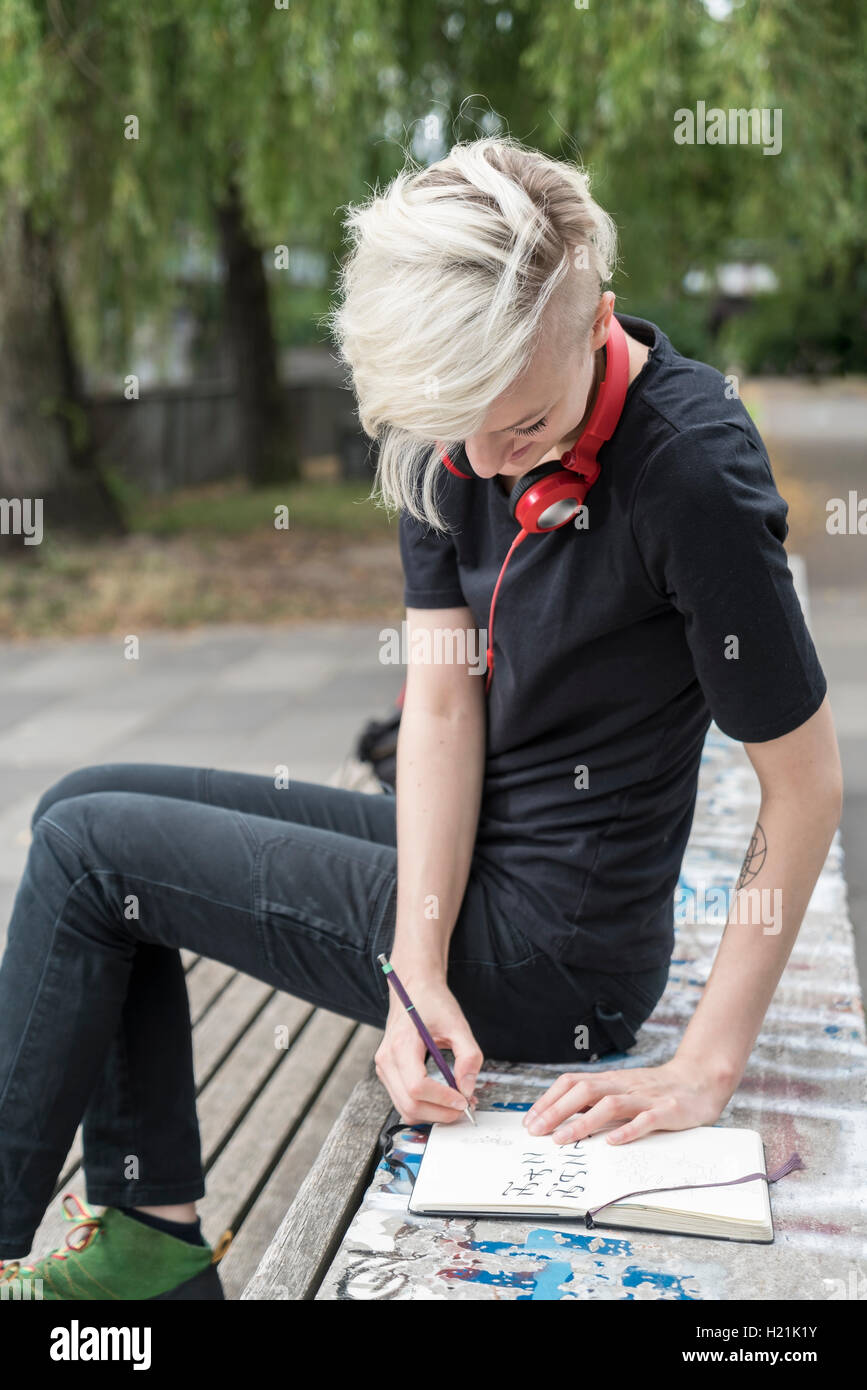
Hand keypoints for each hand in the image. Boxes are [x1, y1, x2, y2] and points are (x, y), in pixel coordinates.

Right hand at [375, 972, 482, 1125]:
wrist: (414, 989)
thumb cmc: (432, 1003)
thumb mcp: (458, 1024)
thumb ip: (469, 1056)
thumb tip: (467, 1088)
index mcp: (401, 1044)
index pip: (417, 1086)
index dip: (442, 1099)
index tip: (464, 1099)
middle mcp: (386, 1059)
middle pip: (409, 1104)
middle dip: (440, 1112)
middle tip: (466, 1107)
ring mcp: (384, 1068)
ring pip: (405, 1109)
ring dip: (433, 1114)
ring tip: (457, 1103)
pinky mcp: (388, 1073)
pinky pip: (403, 1101)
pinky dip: (424, 1107)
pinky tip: (443, 1099)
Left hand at [522, 1057, 735, 1145]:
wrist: (698, 1080)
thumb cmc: (654, 1090)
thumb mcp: (621, 1089)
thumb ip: (596, 1099)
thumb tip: (559, 1116)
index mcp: (610, 1080)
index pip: (572, 1083)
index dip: (549, 1100)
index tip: (530, 1120)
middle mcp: (623, 1085)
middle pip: (584, 1091)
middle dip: (556, 1111)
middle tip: (536, 1131)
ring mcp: (645, 1098)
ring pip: (609, 1105)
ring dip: (582, 1122)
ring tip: (562, 1139)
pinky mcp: (667, 1111)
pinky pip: (645, 1121)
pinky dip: (627, 1131)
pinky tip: (612, 1143)